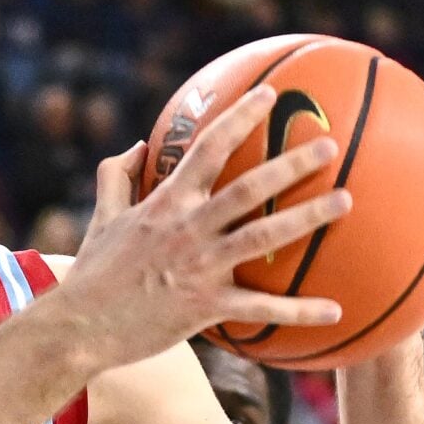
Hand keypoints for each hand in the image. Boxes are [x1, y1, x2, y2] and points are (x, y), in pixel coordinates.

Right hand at [60, 84, 352, 372]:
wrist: (78, 329)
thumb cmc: (92, 274)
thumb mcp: (101, 218)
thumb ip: (117, 177)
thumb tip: (139, 146)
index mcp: (165, 204)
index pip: (207, 149)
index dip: (240, 117)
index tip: (270, 95)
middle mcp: (187, 229)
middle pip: (249, 188)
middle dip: (291, 164)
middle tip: (329, 146)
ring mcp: (199, 268)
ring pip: (262, 236)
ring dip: (307, 218)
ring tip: (345, 202)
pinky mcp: (205, 308)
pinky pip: (260, 309)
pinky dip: (299, 311)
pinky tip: (335, 312)